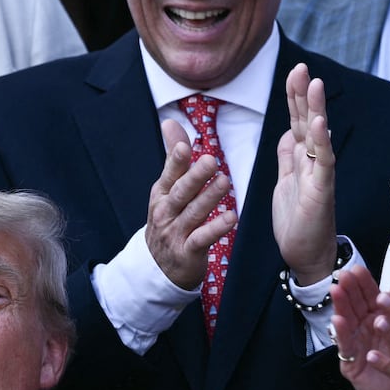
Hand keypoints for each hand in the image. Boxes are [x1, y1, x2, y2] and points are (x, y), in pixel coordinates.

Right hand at [146, 119, 234, 289]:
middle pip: (181, 192)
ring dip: (209, 198)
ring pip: (193, 213)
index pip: (170, 174)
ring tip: (224, 182)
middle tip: (210, 160)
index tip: (184, 145)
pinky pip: (203, 239)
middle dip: (194, 176)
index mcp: (162, 194)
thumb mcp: (166, 189)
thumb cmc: (168, 221)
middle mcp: (166, 212)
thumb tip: (170, 122)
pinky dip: (216, 229)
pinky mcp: (188, 252)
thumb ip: (173, 158)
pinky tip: (231, 218)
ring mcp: (176, 233)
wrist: (158, 268)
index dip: (176, 160)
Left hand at [273, 63, 338, 280]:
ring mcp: (319, 175)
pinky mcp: (322, 190)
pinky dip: (320, 142)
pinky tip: (318, 123)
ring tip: (314, 83)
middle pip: (306, 122)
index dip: (294, 98)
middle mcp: (312, 162)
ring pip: (317, 136)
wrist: (306, 255)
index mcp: (301, 159)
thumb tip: (287, 133)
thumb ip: (288, 158)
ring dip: (315, 109)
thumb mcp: (285, 183)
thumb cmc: (297, 221)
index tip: (294, 73)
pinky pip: (322, 162)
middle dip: (303, 95)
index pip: (296, 122)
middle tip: (301, 67)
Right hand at [330, 264, 389, 389]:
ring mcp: (354, 346)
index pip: (367, 297)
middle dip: (348, 289)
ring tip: (336, 290)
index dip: (362, 283)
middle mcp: (362, 330)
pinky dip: (341, 333)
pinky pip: (345, 347)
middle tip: (343, 274)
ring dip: (340, 306)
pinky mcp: (351, 364)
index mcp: (376, 319)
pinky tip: (338, 320)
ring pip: (346, 322)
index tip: (357, 268)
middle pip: (354, 306)